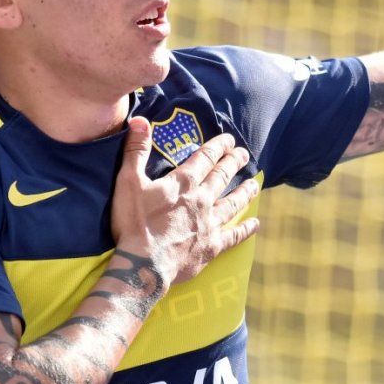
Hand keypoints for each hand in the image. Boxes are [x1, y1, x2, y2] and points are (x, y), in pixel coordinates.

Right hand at [110, 116, 259, 290]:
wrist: (144, 264)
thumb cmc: (134, 223)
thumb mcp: (128, 181)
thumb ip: (136, 150)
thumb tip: (139, 120)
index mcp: (183, 183)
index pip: (205, 158)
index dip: (218, 146)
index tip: (229, 139)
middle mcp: (201, 199)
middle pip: (222, 177)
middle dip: (233, 163)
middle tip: (244, 154)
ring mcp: (209, 223)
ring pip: (233, 203)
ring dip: (245, 192)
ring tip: (255, 184)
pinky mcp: (212, 246)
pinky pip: (234, 235)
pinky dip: (245, 229)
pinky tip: (255, 224)